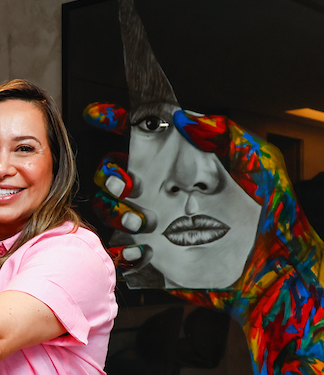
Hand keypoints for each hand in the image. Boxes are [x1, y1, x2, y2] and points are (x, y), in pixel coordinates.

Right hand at [83, 102, 288, 283]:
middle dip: (109, 176)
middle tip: (126, 184)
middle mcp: (157, 189)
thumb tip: (184, 116)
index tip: (100, 115)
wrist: (274, 259)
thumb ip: (220, 133)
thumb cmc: (268, 205)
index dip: (112, 120)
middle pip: (109, 173)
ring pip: (107, 210)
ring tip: (141, 221)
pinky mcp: (151, 255)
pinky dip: (122, 252)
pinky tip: (143, 252)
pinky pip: (119, 252)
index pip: (136, 135)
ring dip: (115, 212)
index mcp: (177, 161)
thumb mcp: (253, 159)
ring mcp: (151, 222)